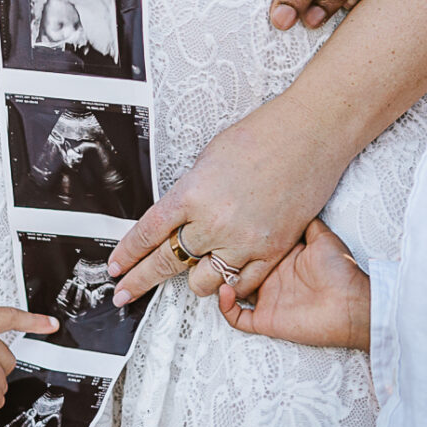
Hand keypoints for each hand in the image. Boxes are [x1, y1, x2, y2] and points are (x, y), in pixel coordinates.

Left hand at [108, 93, 349, 305]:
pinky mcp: (273, 250)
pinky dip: (228, 285)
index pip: (148, 233)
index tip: (116, 265)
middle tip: (123, 292)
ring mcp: (244, 240)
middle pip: (166, 262)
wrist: (309, 134)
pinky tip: (222, 281)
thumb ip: (190, 192)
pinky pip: (241, 284)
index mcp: (191, 194)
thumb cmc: (262, 136)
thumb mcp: (207, 160)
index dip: (128, 253)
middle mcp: (214, 221)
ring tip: (189, 275)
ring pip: (203, 281)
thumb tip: (179, 215)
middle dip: (140, 280)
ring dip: (192, 281)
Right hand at [218, 219, 370, 350]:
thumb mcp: (322, 236)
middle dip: (220, 260)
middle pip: (236, 269)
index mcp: (280, 259)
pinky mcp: (266, 319)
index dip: (236, 239)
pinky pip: (237, 317)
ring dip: (217, 281)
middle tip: (206, 248)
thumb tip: (294, 202)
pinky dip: (226, 306)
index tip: (222, 226)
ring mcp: (267, 299)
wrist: (353, 304)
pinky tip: (225, 290)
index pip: (250, 248)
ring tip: (211, 268)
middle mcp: (270, 279)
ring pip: (231, 291)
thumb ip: (306, 221)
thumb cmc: (342, 272)